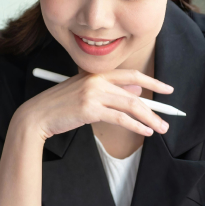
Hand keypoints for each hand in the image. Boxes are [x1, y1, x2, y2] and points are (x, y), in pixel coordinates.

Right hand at [18, 69, 173, 140]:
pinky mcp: (89, 109)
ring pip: (130, 106)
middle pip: (134, 93)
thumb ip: (109, 90)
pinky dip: (135, 125)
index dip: (152, 82)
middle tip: (168, 118)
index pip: (131, 75)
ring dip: (149, 119)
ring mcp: (93, 94)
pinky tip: (145, 132)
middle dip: (155, 107)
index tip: (167, 89)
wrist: (37, 115)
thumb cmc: (60, 106)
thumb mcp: (85, 92)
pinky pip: (119, 118)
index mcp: (96, 73)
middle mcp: (96, 80)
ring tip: (160, 129)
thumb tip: (136, 91)